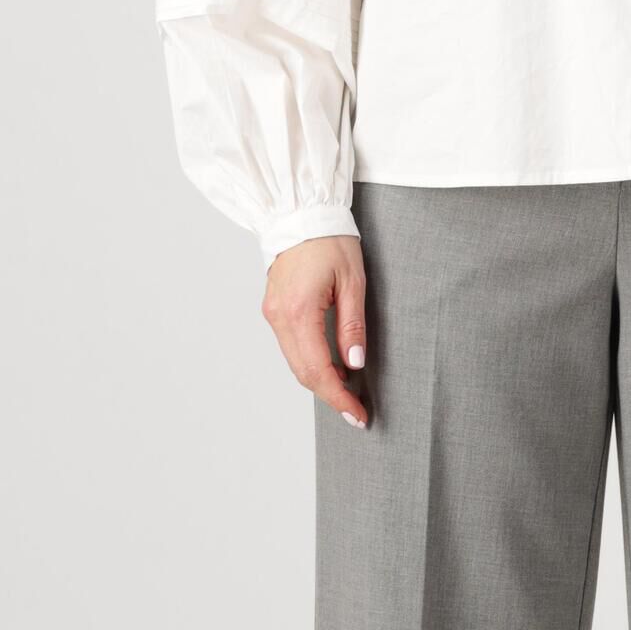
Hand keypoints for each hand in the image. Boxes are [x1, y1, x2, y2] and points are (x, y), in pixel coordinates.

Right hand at [263, 235, 370, 428]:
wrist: (300, 214)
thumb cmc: (329, 240)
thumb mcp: (353, 281)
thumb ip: (352, 325)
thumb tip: (355, 362)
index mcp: (299, 311)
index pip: (318, 369)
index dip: (338, 397)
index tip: (357, 415)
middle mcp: (279, 317)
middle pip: (303, 372)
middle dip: (330, 396)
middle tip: (356, 413)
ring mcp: (273, 314)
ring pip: (295, 363)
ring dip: (320, 381)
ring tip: (348, 394)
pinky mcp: (274, 310)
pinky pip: (291, 348)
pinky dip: (310, 363)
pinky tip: (331, 369)